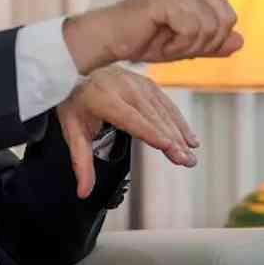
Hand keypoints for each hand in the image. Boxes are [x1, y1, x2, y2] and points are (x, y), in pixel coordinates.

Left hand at [56, 65, 196, 198]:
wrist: (75, 72)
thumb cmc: (75, 103)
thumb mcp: (72, 132)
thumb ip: (81, 163)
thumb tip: (84, 192)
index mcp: (102, 98)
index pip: (130, 118)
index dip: (150, 132)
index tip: (168, 146)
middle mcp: (122, 87)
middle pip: (151, 116)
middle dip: (171, 139)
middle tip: (186, 160)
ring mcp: (136, 82)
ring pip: (162, 110)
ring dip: (179, 132)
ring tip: (191, 153)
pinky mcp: (145, 82)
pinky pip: (165, 102)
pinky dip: (178, 120)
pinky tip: (188, 136)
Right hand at [63, 0, 263, 72]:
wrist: (114, 37)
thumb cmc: (149, 38)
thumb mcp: (189, 45)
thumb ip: (215, 43)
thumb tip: (241, 40)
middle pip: (229, 20)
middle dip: (206, 41)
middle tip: (175, 40)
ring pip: (213, 28)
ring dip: (191, 45)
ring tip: (166, 37)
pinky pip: (194, 32)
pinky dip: (179, 44)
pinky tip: (160, 34)